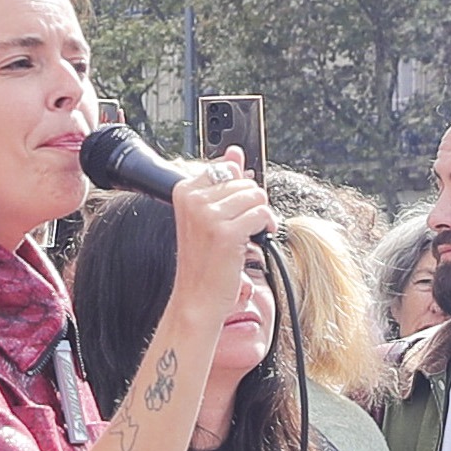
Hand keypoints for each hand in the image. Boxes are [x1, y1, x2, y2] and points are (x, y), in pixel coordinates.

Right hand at [162, 155, 272, 327]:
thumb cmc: (203, 260)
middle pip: (245, 181)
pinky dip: (266, 226)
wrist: (196, 298)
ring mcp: (208, 215)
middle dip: (251, 204)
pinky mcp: (226, 232)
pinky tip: (255, 240)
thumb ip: (222, 180)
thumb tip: (235, 152)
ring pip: (256, 196)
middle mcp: (193, 199)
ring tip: (247, 234)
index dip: (238, 190)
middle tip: (241, 227)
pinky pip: (262, 213)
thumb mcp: (207, 215)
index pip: (227, 168)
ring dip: (260, 215)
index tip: (234, 210)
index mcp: (184, 190)